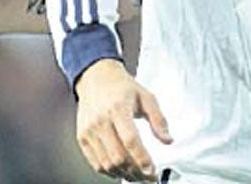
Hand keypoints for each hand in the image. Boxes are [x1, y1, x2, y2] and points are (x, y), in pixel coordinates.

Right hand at [74, 58, 171, 180]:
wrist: (96, 78)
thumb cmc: (122, 87)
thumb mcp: (146, 97)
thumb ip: (159, 119)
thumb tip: (168, 140)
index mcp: (118, 108)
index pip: (130, 140)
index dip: (142, 159)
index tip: (153, 170)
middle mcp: (101, 121)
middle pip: (118, 156)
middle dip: (136, 172)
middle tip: (149, 176)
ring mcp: (89, 131)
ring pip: (106, 164)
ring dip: (124, 175)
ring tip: (138, 176)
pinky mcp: (82, 138)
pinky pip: (95, 163)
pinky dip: (110, 172)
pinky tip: (122, 171)